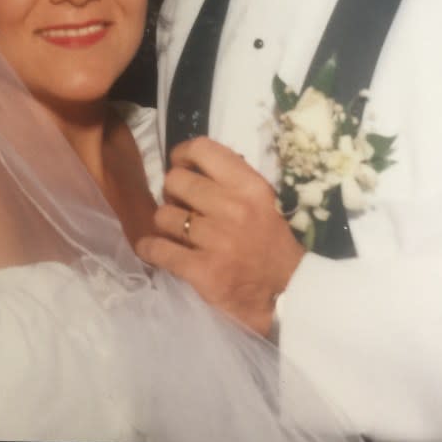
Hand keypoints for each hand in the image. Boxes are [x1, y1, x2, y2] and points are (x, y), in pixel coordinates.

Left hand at [136, 137, 305, 336]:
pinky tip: (151, 248)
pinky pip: (159, 250)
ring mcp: (217, 240)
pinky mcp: (203, 271)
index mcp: (250, 186)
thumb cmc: (275, 243)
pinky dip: (150, 248)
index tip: (180, 165)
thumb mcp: (264, 201)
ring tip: (175, 230)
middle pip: (175, 180)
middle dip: (172, 192)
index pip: (202, 149)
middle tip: (179, 205)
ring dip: (165, 222)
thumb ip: (233, 183)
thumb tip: (194, 169)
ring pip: (163, 215)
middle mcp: (233, 208)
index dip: (182, 154)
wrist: (291, 292)